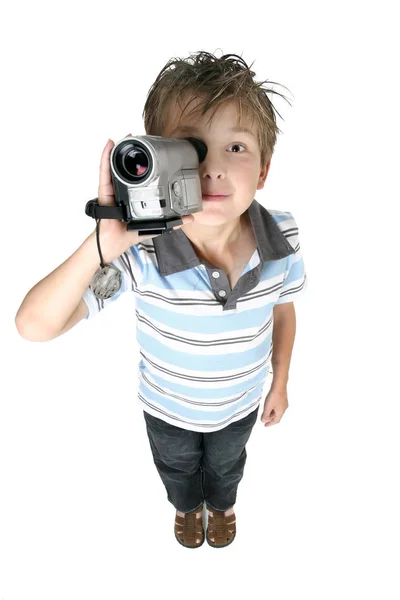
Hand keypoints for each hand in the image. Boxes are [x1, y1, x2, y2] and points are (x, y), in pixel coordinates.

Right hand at [95, 135, 193, 262]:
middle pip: (127, 166)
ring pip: (115, 165)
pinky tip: (110, 145)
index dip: (144, 162)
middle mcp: (122, 189)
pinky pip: (105, 173)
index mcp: (134, 194)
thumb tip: (189, 218)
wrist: (114, 244)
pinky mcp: (105, 192)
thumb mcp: (155, 226)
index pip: (139, 175)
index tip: (151, 149)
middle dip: (132, 151)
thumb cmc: (129, 234)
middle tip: (139, 136)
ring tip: (127, 136)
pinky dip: (105, 158)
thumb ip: (172, 222)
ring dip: (119, 149)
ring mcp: (113, 189)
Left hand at [260, 388, 287, 426]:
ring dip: (271, 413)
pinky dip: (273, 408)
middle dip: (270, 418)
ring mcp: (284, 403)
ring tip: (265, 412)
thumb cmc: (274, 396)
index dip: (270, 424)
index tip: (265, 425)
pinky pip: (278, 406)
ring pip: (277, 411)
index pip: (276, 421)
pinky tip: (269, 405)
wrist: (279, 385)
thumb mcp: (268, 407)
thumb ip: (265, 415)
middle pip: (277, 416)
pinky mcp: (283, 399)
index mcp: (281, 412)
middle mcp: (284, 408)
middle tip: (264, 418)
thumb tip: (263, 420)